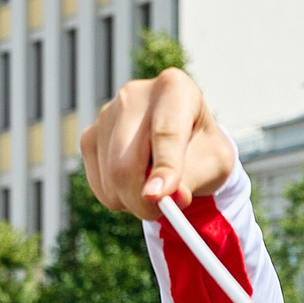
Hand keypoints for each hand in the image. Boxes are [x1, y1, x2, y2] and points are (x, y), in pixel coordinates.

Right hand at [80, 68, 236, 221]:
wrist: (184, 140)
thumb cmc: (203, 148)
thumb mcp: (213, 164)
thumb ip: (192, 179)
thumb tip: (165, 197)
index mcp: (174, 88)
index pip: (165, 133)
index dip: (163, 169)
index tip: (160, 197)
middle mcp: (134, 94)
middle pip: (127, 160)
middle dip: (144, 199)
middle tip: (163, 213)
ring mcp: (106, 114)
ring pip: (111, 177)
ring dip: (134, 201)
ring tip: (157, 190)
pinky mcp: (90, 137)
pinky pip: (99, 184)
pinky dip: (119, 198)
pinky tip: (138, 183)